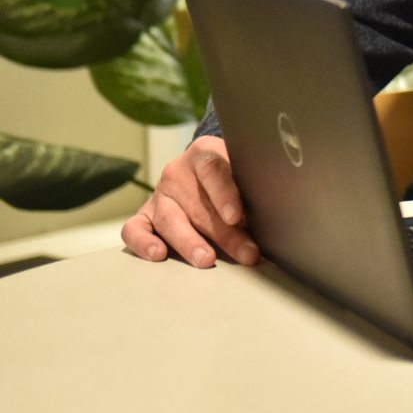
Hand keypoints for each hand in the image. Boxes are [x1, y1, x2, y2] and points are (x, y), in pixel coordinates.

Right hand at [121, 136, 259, 267]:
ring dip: (190, 242)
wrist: (205, 165)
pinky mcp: (144, 214)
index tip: (237, 216)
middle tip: (246, 252)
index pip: (212, 169)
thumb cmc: (234, 171)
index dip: (225, 193)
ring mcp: (159, 194)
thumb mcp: (245, 167)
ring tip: (207, 259)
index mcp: (205, 152)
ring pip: (170, 219)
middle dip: (224, 233)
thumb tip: (278, 215)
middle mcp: (178, 172)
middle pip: (198, 204)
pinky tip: (159, 254)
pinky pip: (135, 228)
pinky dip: (143, 242)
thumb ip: (254, 183)